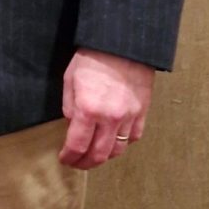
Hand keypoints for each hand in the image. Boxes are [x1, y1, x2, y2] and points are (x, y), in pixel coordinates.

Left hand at [59, 49, 154, 168]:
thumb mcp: (70, 80)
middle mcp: (110, 117)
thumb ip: (70, 108)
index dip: (69, 157)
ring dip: (104, 157)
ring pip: (118, 150)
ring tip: (94, 155)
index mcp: (88, 109)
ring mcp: (129, 116)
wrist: (122, 44)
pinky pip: (133, 137)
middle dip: (85, 163)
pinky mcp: (142, 111)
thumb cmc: (92, 58)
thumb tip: (73, 128)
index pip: (77, 146)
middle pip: (98, 155)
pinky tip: (113, 140)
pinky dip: (122, 143)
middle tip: (77, 163)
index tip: (65, 159)